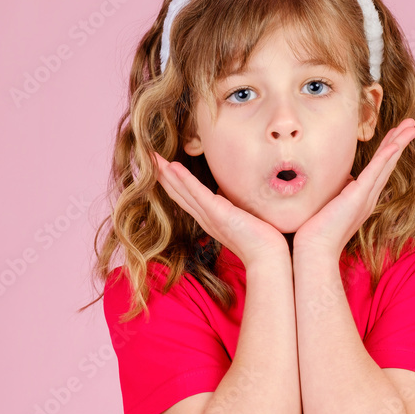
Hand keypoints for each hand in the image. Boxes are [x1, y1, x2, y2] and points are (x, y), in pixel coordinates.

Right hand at [152, 153, 289, 269]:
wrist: (266, 256)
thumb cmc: (258, 238)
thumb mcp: (240, 217)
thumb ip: (229, 207)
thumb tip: (226, 195)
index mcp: (208, 218)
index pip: (185, 196)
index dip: (171, 181)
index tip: (160, 167)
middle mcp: (204, 217)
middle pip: (178, 192)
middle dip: (162, 175)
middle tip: (148, 158)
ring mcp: (209, 215)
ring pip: (182, 191)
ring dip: (167, 174)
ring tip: (153, 159)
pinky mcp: (217, 213)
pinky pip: (198, 193)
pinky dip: (185, 180)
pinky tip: (173, 167)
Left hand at [292, 118, 414, 260]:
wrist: (315, 250)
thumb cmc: (317, 231)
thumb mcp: (329, 205)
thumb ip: (337, 192)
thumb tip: (339, 181)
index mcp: (363, 198)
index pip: (379, 168)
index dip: (389, 149)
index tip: (396, 134)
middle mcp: (369, 197)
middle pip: (388, 163)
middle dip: (400, 141)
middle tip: (412, 125)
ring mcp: (365, 197)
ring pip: (386, 164)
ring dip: (399, 143)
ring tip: (411, 127)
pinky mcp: (358, 197)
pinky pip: (375, 172)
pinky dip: (386, 157)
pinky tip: (395, 143)